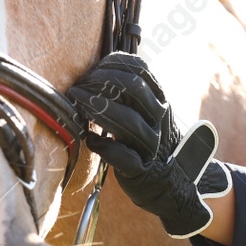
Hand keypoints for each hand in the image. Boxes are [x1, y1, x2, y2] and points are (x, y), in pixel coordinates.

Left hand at [66, 53, 230, 237]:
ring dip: (98, 110)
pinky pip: (123, 156)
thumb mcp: (144, 111)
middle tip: (77, 88)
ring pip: (129, 121)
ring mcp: (152, 143)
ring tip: (77, 105)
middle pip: (134, 88)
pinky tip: (89, 140)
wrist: (169, 180)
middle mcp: (159, 118)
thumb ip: (127, 93)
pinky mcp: (140, 169)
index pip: (140, 70)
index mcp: (159, 99)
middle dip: (101, 83)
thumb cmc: (145, 140)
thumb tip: (94, 70)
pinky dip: (104, 146)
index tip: (90, 71)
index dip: (112, 65)